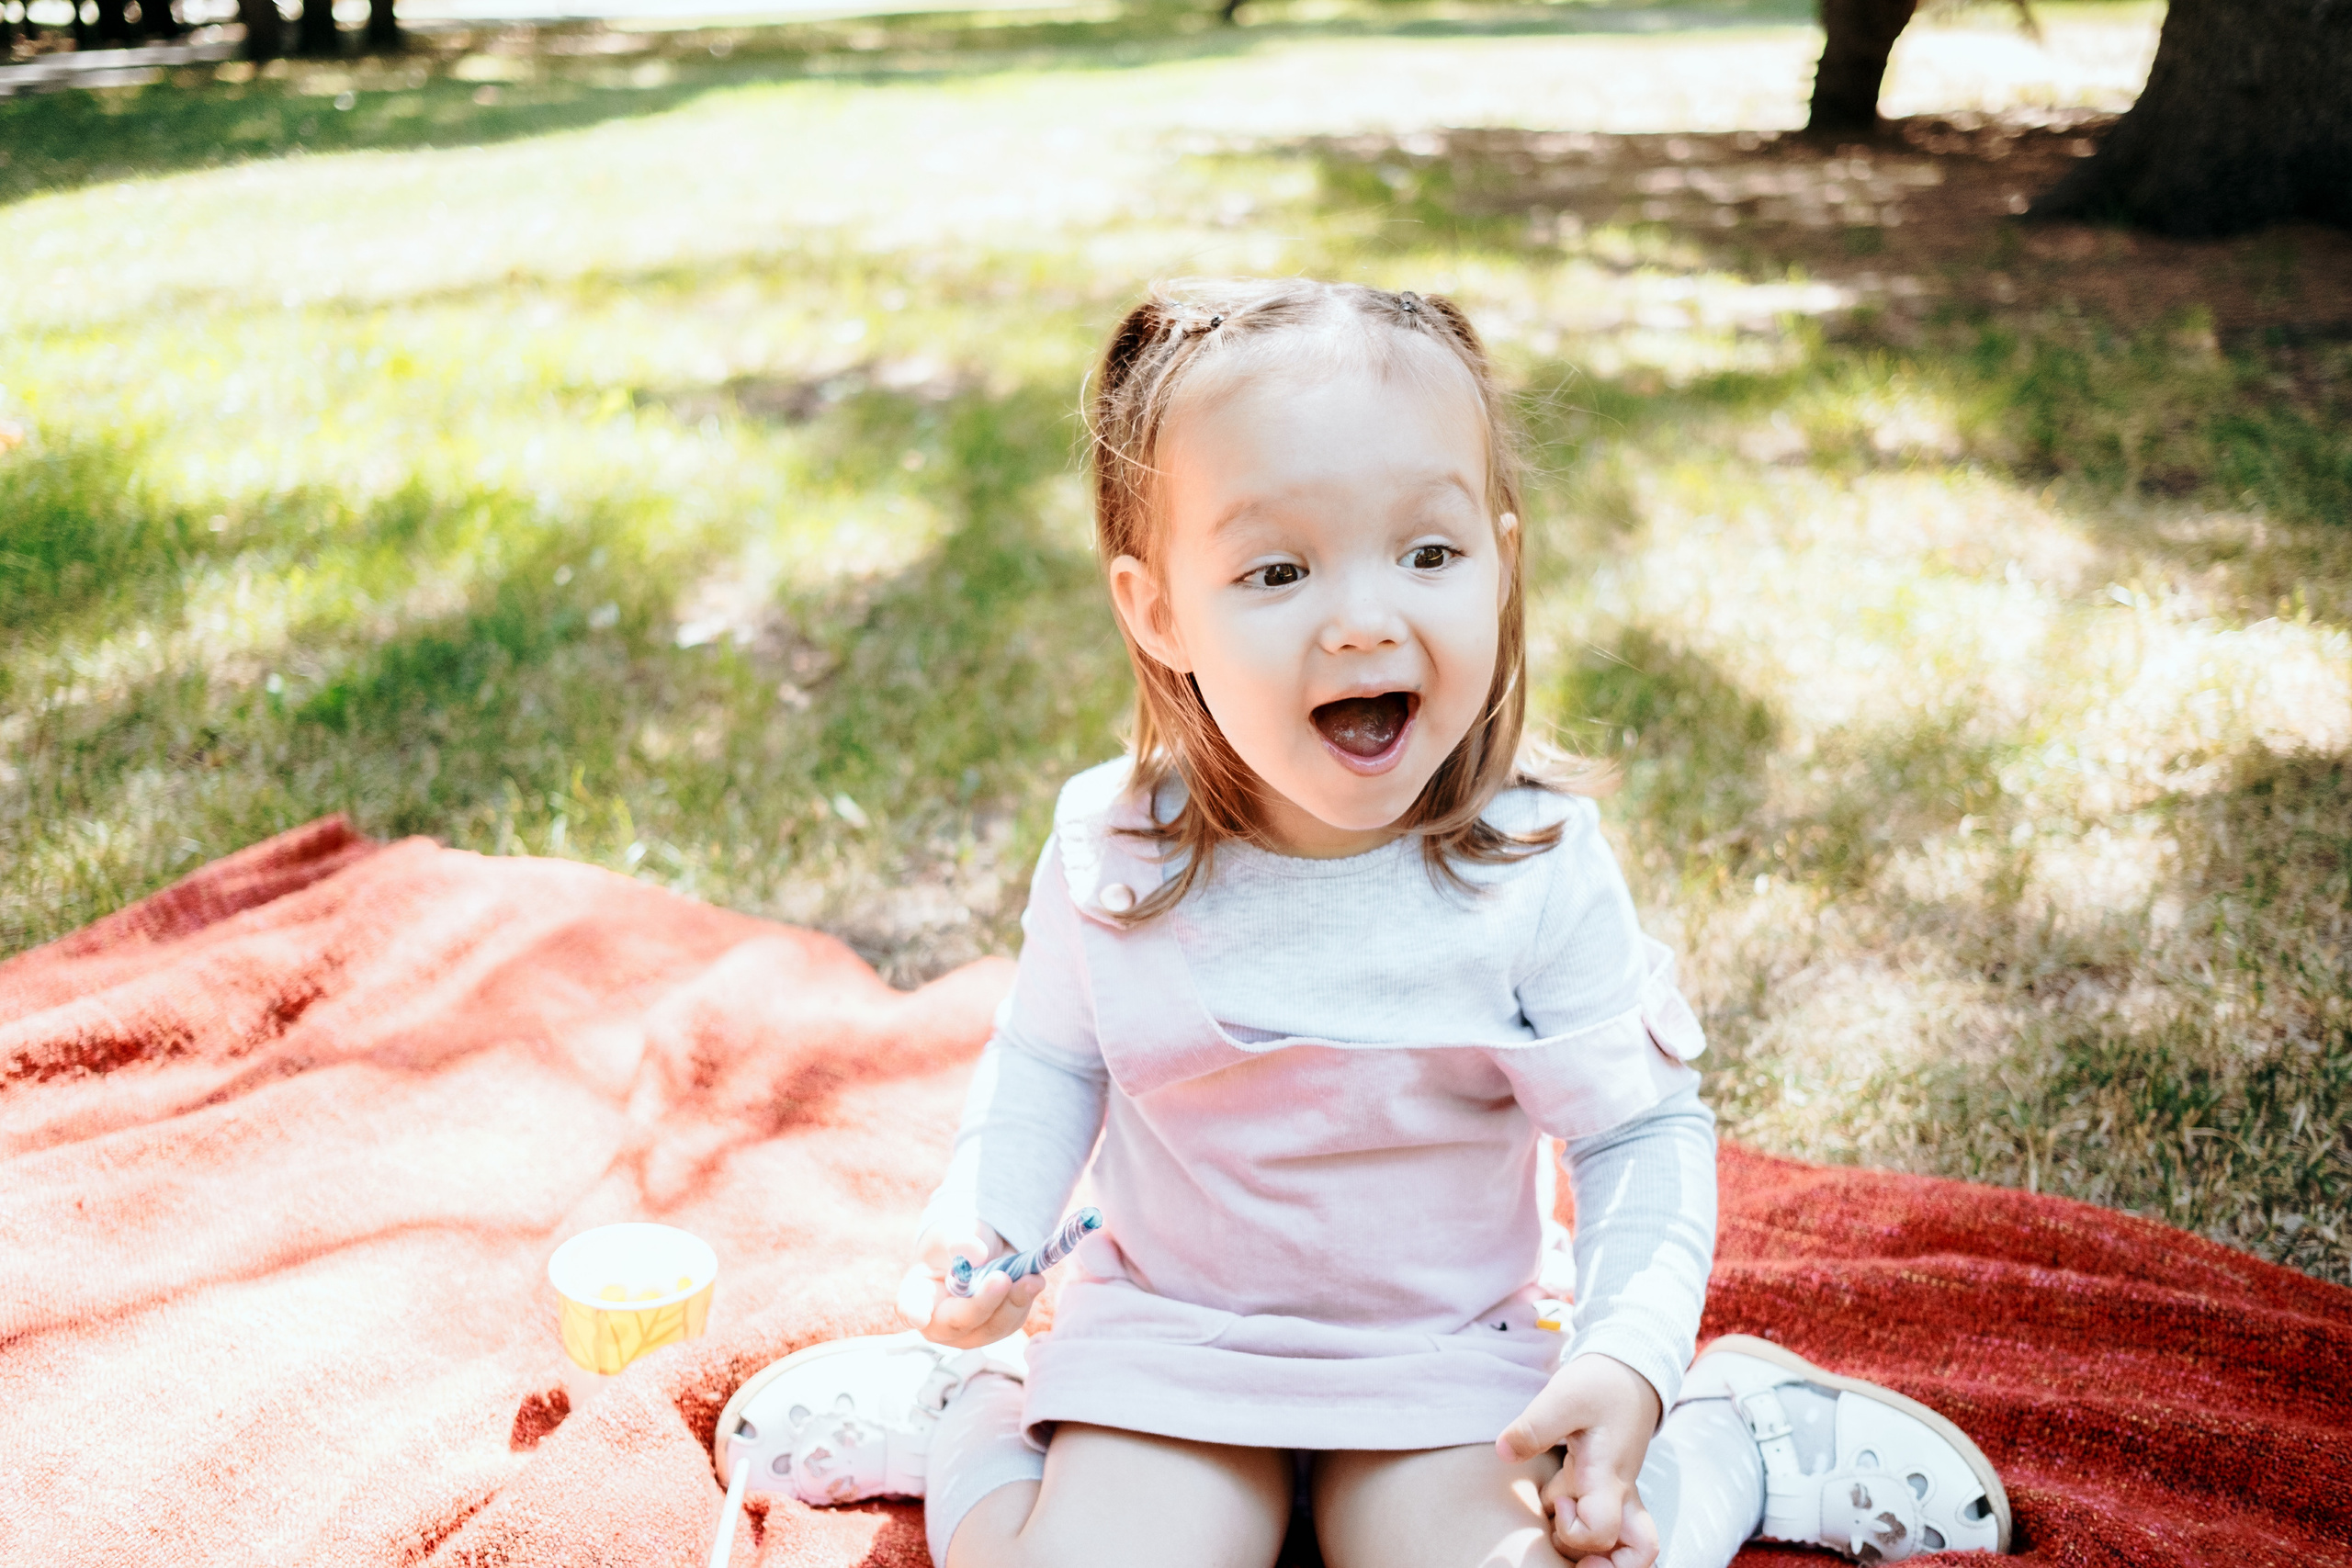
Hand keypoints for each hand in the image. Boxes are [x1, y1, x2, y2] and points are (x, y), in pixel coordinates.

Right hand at [894, 1218, 1044, 1349]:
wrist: (979, 1249)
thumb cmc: (954, 1243)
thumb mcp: (953, 1232)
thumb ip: (960, 1240)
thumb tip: (975, 1255)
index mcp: (917, 1294)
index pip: (910, 1308)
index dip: (914, 1313)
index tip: (919, 1316)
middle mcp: (938, 1321)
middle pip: (958, 1322)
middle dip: (982, 1303)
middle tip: (1001, 1279)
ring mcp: (968, 1331)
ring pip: (991, 1327)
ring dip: (1013, 1303)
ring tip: (1031, 1279)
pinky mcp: (995, 1328)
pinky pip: (1012, 1321)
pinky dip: (1024, 1300)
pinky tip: (1033, 1280)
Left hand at [1496, 1353, 1664, 1567]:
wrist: (1628, 1371)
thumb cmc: (1600, 1384)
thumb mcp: (1564, 1396)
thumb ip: (1534, 1426)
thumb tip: (1504, 1453)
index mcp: (1608, 1477)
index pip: (1603, 1531)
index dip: (1576, 1532)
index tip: (1555, 1503)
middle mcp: (1616, 1494)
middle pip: (1636, 1556)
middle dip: (1603, 1565)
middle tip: (1570, 1550)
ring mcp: (1611, 1494)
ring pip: (1612, 1543)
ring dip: (1581, 1543)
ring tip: (1553, 1520)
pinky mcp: (1599, 1487)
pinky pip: (1595, 1522)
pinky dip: (1575, 1524)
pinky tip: (1552, 1505)